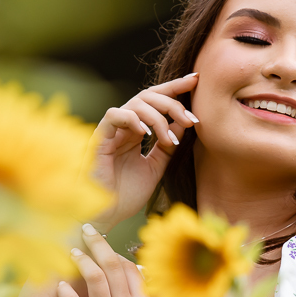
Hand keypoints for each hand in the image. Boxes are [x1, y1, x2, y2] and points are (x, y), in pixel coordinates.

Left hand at [57, 224, 154, 296]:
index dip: (115, 253)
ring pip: (95, 278)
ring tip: (71, 251)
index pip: (130, 268)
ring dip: (81, 260)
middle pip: (112, 265)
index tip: (102, 245)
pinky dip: (66, 291)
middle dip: (98, 243)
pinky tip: (59, 284)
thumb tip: (134, 277)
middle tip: (86, 230)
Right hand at [86, 73, 198, 231]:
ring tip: (168, 139)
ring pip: (135, 103)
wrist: (106, 215)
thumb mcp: (156, 166)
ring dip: (157, 117)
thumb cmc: (126, 194)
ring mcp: (112, 131)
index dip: (176, 88)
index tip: (196, 81)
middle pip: (149, 96)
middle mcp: (125, 127)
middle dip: (173, 102)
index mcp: (137, 131)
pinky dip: (132, 119)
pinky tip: (145, 133)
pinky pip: (114, 116)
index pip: (156, 100)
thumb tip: (184, 121)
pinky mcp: (99, 139)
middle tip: (190, 119)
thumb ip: (168, 144)